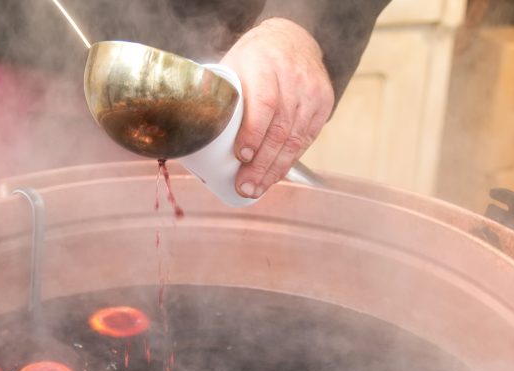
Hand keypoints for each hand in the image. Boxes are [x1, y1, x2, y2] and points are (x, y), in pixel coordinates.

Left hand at [220, 18, 333, 198]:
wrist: (292, 40)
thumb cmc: (254, 60)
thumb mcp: (233, 66)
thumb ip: (218, 97)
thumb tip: (189, 135)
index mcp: (265, 65)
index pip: (264, 103)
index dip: (254, 133)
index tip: (242, 156)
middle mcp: (293, 78)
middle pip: (280, 129)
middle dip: (261, 164)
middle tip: (245, 187)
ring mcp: (312, 92)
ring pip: (295, 140)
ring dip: (274, 170)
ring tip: (256, 189)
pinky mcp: (323, 104)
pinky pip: (307, 140)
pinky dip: (289, 161)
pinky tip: (274, 176)